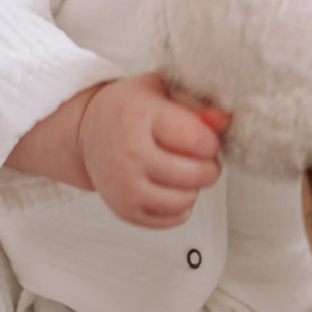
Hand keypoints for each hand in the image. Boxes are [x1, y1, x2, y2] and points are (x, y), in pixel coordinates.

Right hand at [78, 73, 228, 228]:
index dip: (211, 141)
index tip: (206, 138)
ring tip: (186, 174)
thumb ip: (194, 104)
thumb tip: (224, 120)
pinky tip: (172, 189)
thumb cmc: (129, 110)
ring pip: (185, 200)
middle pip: (195, 174)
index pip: (196, 139)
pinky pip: (171, 220)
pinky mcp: (125, 211)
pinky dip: (180, 207)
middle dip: (209, 167)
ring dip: (194, 188)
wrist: (86, 135)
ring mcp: (125, 188)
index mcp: (139, 118)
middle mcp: (129, 155)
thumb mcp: (159, 91)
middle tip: (201, 159)